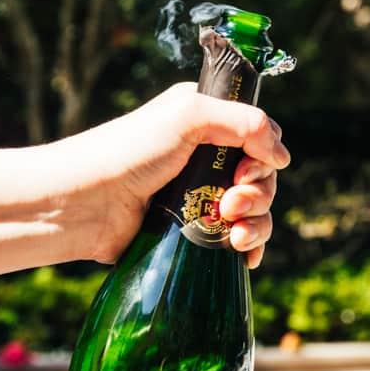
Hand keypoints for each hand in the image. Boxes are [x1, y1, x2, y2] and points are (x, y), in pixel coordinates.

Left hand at [56, 82, 288, 268]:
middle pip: (261, 176)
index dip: (264, 156)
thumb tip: (282, 157)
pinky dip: (249, 247)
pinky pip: (237, 240)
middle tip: (231, 202)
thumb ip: (246, 123)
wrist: (86, 203)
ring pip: (255, 211)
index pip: (259, 137)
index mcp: (205, 122)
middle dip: (257, 193)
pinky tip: (243, 255)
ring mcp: (199, 197)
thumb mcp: (190, 115)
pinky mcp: (192, 233)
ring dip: (256, 223)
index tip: (245, 169)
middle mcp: (205, 157)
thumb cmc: (131, 151)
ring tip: (233, 233)